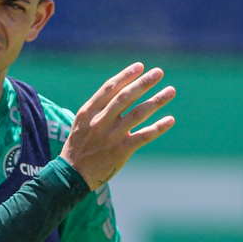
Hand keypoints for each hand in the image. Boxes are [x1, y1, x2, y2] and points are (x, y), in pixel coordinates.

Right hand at [60, 63, 175, 188]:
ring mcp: (111, 136)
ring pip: (138, 113)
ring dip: (156, 101)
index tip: (140, 66)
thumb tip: (121, 92)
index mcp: (89, 112)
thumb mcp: (81, 122)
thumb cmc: (79, 146)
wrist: (72, 175)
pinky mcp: (121, 151)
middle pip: (126, 97)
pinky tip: (170, 119)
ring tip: (171, 91)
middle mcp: (100, 121)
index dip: (126, 76)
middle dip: (143, 82)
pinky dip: (158, 127)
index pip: (109, 88)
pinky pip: (143, 136)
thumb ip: (99, 108)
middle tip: (159, 72)